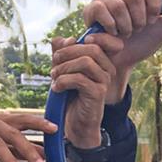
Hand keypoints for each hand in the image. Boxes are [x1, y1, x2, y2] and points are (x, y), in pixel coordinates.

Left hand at [49, 33, 124, 147]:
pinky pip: (79, 79)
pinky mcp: (98, 93)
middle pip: (91, 48)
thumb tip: (59, 39)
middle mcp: (107, 69)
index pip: (97, 41)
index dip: (79, 40)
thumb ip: (61, 53)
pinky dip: (63, 81)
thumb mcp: (63, 70)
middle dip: (67, 53)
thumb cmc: (70, 95)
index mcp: (102, 61)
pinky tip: (56, 88)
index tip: (62, 50)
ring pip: (85, 62)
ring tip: (54, 76)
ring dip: (64, 67)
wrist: (76, 123)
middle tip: (54, 62)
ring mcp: (104, 81)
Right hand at [81, 0, 161, 101]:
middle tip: (137, 30)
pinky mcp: (91, 8)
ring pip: (119, 5)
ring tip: (125, 35)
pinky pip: (102, 10)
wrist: (121, 62)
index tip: (153, 20)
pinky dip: (111, 27)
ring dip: (125, 27)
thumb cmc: (140, 44)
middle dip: (139, 19)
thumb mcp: (161, 32)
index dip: (154, 4)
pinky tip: (113, 34)